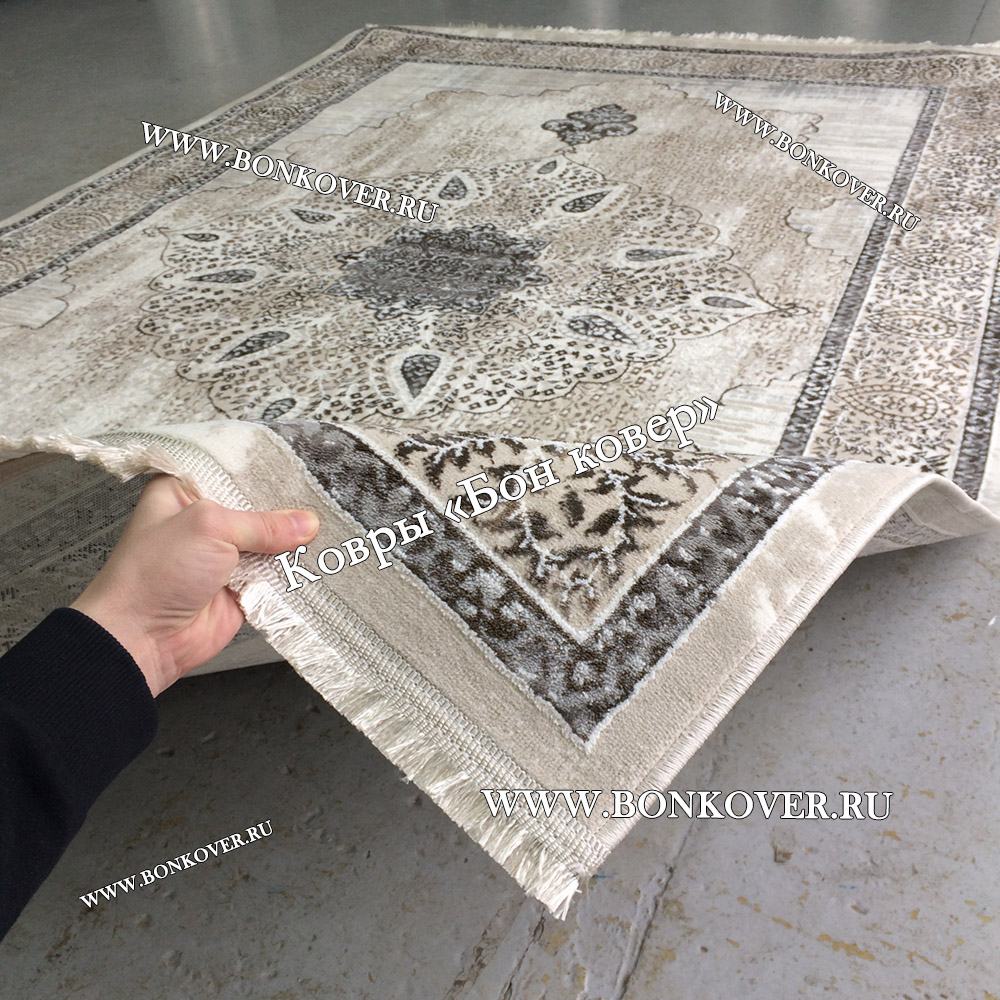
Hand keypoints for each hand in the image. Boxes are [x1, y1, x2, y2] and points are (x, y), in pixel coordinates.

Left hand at [71, 475, 317, 695]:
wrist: (142, 638)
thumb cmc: (154, 573)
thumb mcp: (209, 528)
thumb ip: (263, 524)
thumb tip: (307, 524)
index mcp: (185, 491)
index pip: (233, 470)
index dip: (265, 470)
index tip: (299, 469)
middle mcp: (205, 520)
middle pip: (258, 507)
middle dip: (286, 509)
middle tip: (320, 498)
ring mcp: (224, 555)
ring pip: (270, 542)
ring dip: (292, 542)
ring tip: (327, 529)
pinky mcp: (240, 586)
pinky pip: (275, 575)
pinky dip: (292, 571)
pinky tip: (318, 558)